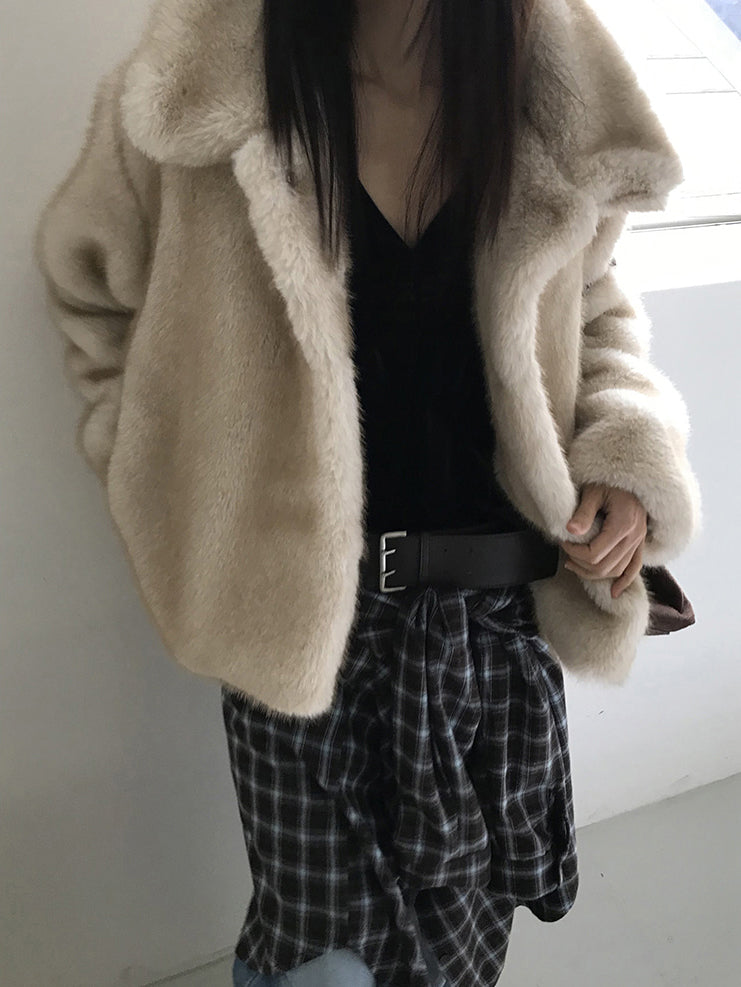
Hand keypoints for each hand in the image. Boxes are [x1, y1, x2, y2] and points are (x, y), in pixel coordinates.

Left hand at [560, 483, 647, 598]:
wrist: (631, 475)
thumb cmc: (609, 481)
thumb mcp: (593, 492)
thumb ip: (583, 513)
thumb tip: (570, 532)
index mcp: (623, 524)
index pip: (595, 554)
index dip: (575, 553)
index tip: (563, 542)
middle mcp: (634, 536)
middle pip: (604, 566)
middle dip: (581, 564)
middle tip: (565, 552)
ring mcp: (639, 541)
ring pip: (616, 571)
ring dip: (594, 573)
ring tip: (574, 564)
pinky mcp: (640, 542)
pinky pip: (634, 568)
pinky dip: (624, 581)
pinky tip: (613, 593)